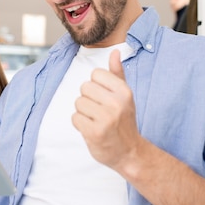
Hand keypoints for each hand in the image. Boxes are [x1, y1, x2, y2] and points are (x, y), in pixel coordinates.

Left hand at [72, 49, 141, 170]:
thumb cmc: (124, 121)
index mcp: (124, 91)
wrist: (129, 152)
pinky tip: (92, 129)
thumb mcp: (125, 96)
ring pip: (78, 103)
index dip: (96, 86)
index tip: (104, 98)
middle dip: (88, 99)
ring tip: (96, 121)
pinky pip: (75, 118)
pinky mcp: (95, 132)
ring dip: (83, 113)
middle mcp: (116, 103)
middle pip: (84, 88)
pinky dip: (80, 124)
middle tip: (99, 112)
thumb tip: (115, 52)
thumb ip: (117, 74)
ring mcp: (106, 118)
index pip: (95, 74)